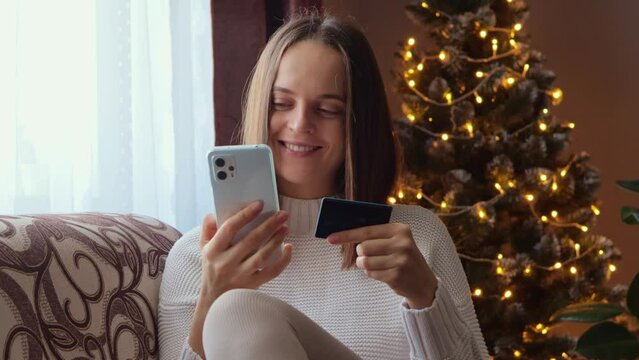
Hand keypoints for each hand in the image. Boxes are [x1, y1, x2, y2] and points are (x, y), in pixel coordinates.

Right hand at [189, 201, 292, 356]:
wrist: (214, 302)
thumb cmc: (212, 271)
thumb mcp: (203, 250)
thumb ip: (207, 231)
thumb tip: (212, 215)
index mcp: (213, 251)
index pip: (229, 228)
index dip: (245, 215)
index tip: (259, 205)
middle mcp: (226, 263)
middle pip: (250, 240)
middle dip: (268, 225)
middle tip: (282, 214)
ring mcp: (240, 276)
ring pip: (262, 255)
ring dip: (276, 240)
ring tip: (285, 227)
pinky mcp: (252, 286)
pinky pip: (272, 272)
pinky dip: (283, 260)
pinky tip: (289, 248)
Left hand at [327, 223, 436, 308]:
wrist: (423, 282)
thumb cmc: (403, 257)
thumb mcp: (396, 241)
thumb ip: (376, 235)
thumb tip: (345, 234)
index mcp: (400, 229)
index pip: (367, 231)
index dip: (347, 235)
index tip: (330, 238)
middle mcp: (402, 243)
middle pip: (363, 247)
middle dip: (361, 253)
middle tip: (370, 255)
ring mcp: (400, 260)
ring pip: (365, 262)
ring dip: (365, 265)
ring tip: (378, 264)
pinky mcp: (397, 276)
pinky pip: (371, 274)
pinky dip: (372, 274)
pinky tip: (384, 272)